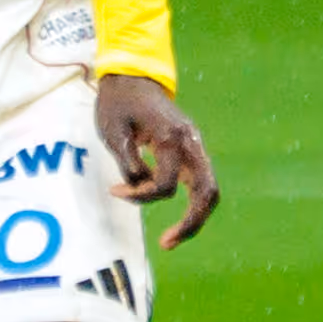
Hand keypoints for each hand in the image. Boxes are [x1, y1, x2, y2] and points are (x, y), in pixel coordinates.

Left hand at [98, 70, 221, 250]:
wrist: (133, 77)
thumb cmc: (119, 103)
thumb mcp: (114, 130)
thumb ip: (128, 161)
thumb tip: (140, 186)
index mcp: (172, 137)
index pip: (164, 184)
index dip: (139, 195)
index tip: (115, 190)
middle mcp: (191, 144)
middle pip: (207, 192)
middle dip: (190, 222)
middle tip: (166, 244)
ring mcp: (195, 147)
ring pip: (209, 190)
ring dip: (194, 217)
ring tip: (172, 239)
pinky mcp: (191, 150)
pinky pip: (199, 182)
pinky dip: (190, 202)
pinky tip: (174, 216)